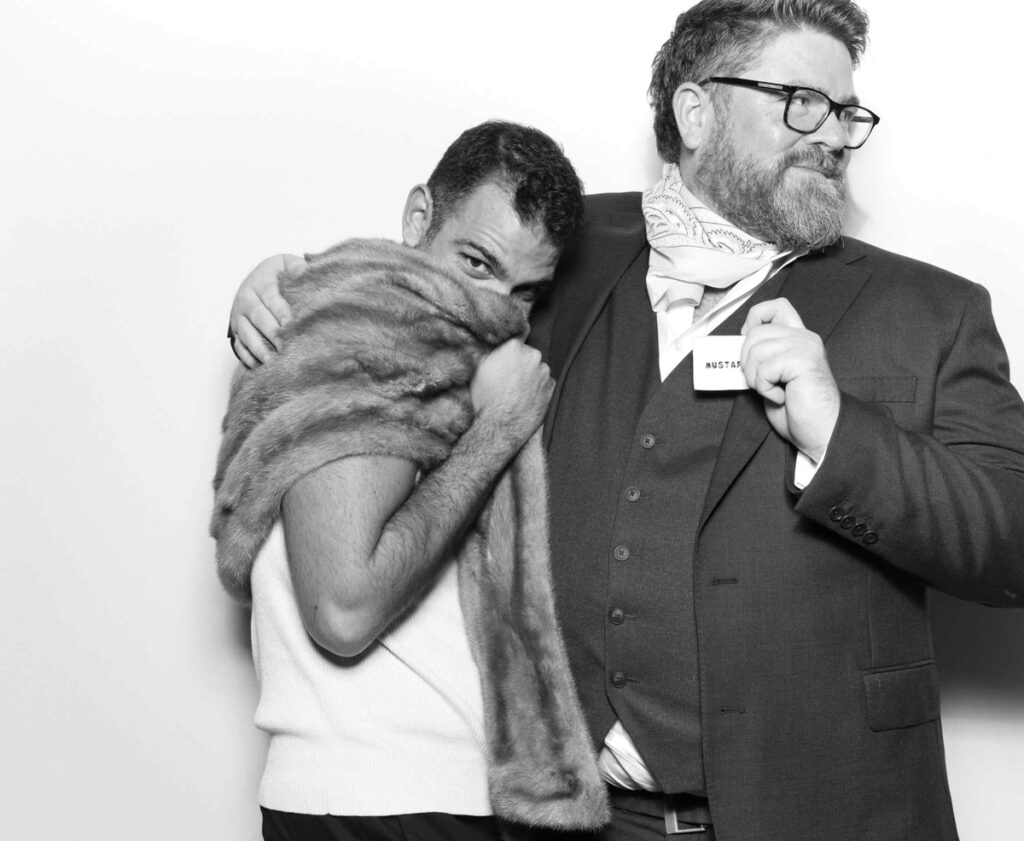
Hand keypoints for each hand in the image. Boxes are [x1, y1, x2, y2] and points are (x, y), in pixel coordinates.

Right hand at [229, 254, 305, 367]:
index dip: (282, 312)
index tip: (291, 325)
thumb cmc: (276, 274)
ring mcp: (238, 317)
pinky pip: (239, 346)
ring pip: (247, 334)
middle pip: (259, 319)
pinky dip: (248, 357)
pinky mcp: (235, 331)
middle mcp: (246, 299)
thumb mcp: (285, 263)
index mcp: (260, 282)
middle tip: (286, 348)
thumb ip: (296, 266)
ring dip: (259, 349)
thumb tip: (304, 271)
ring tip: (272, 362)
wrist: (255, 278)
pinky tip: (260, 367)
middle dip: (273, 335)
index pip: (271, 299)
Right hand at [470, 339, 553, 440]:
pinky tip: (526, 398)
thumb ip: (490, 352)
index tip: (512, 351)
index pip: (519, 334)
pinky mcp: (552, 388)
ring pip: (538, 369)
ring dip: (531, 376)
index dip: (515, 344)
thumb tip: (493, 343)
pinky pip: (546, 383)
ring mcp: (544, 372)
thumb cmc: (485, 398)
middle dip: (521, 363)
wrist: (499, 427)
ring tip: (517, 392)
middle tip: (509, 378)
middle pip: (528, 354)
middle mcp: (533, 355)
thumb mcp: (478, 369)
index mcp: (513, 347)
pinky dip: (539, 388)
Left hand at [740, 298, 838, 461]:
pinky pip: (764, 369)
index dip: (754, 319)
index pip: (776, 306)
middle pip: (754, 332)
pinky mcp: (804, 360)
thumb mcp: (772, 376)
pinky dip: (765, 389)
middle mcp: (804, 337)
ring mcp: (805, 347)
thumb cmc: (797, 409)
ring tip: (773, 391)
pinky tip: (782, 397)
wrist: (821, 432)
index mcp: (798, 338)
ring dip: (755, 378)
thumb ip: (761, 357)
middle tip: (763, 383)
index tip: (751, 345)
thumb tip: (734, 347)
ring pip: (755, 350)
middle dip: (746, 362)